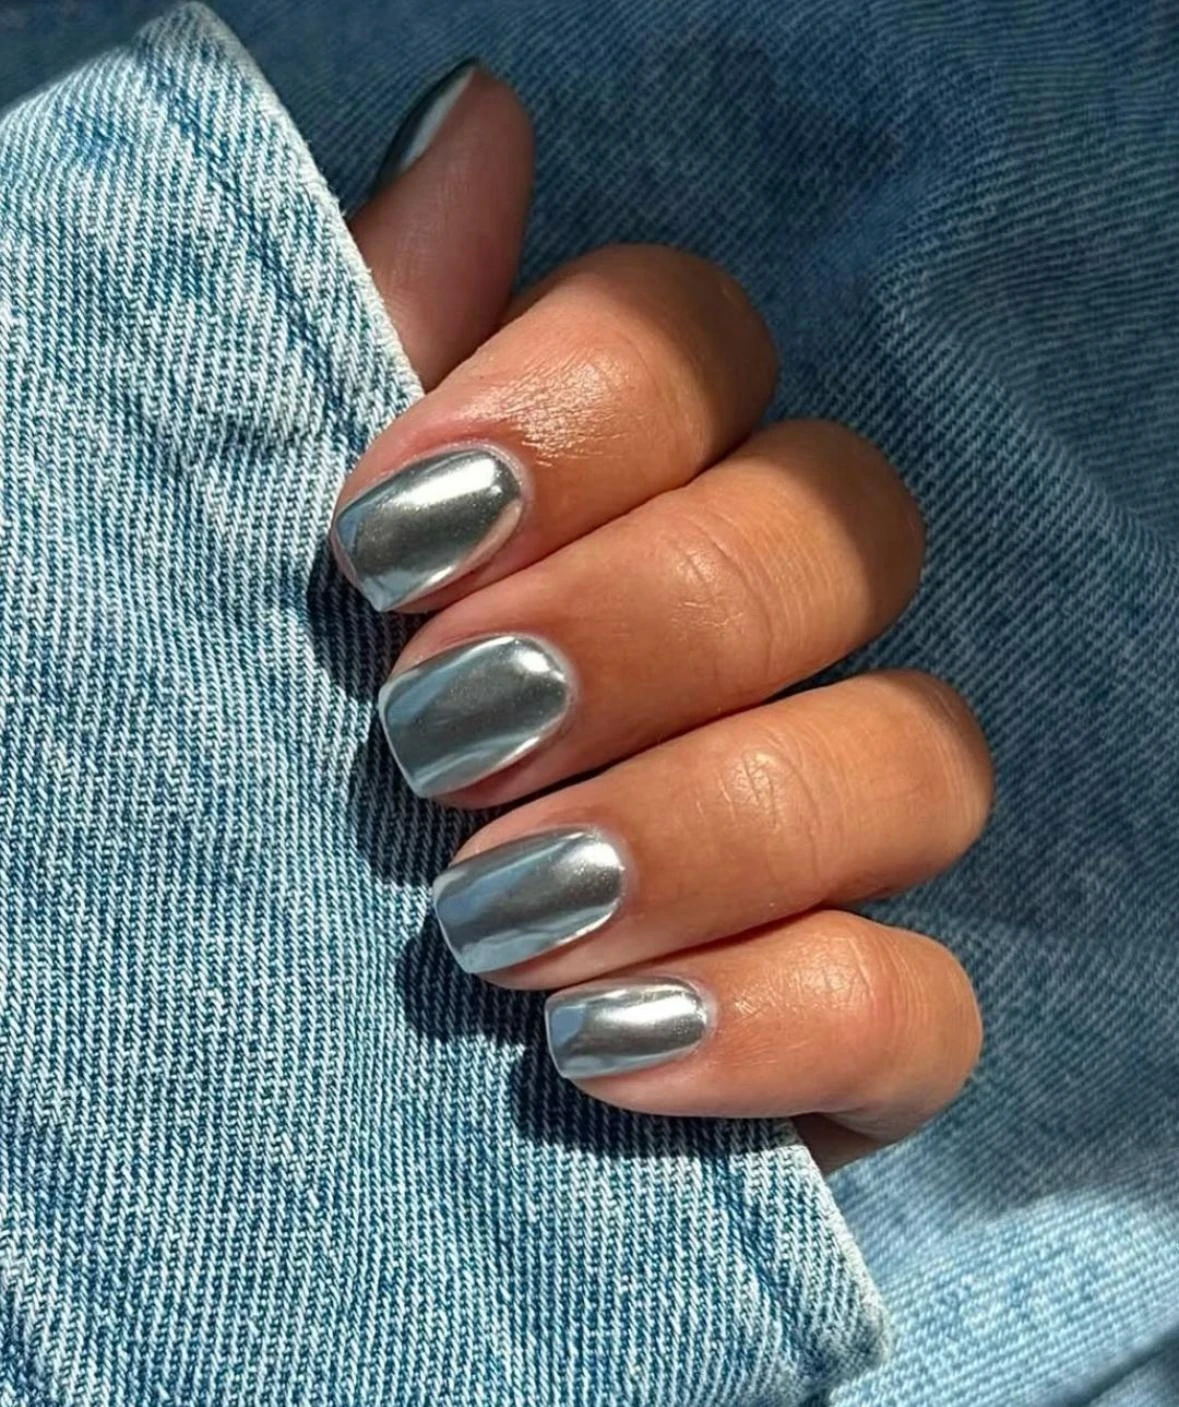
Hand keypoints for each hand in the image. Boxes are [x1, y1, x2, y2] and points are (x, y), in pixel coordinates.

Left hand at [336, 64, 991, 1169]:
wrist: (209, 1059)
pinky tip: (600, 1044)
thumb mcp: (268, 559)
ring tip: (501, 911)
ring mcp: (817, 844)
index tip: (386, 543)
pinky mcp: (843, 1035)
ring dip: (716, 822)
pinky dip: (788, 1017)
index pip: (704, 343)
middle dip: (649, 623)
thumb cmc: (231, 778)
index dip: (584, 410)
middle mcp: (746, 649)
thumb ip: (377, 335)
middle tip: (439, 735)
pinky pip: (926, 1008)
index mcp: (610, 503)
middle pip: (842, 528)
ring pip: (924, 757)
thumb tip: (481, 119)